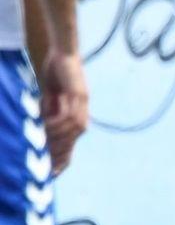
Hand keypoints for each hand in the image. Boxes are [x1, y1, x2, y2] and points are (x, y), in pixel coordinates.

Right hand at [40, 50, 88, 174]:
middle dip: (60, 153)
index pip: (72, 141)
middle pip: (74, 139)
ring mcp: (82, 103)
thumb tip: (42, 127)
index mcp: (77, 115)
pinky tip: (46, 126)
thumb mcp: (50, 97)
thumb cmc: (57, 73)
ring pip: (72, 130)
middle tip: (47, 165)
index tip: (53, 173)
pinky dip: (57, 122)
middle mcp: (82, 112)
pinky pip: (68, 115)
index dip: (64, 157)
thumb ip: (48, 111)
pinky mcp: (77, 94)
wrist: (64, 52)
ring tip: (43, 143)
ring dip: (57, 138)